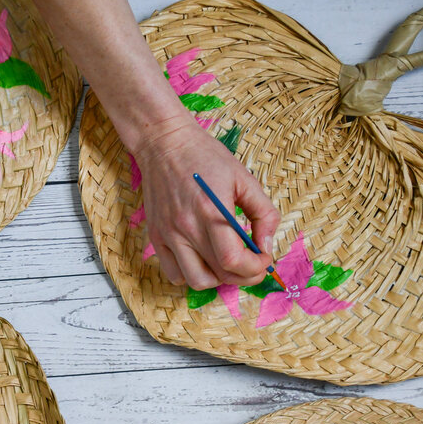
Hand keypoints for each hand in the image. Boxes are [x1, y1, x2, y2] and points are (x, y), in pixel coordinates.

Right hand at [133, 116, 280, 289]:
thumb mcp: (244, 178)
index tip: (264, 258)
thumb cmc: (205, 157)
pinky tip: (202, 259)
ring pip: (196, 281)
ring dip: (218, 279)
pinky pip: (173, 273)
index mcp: (212, 211)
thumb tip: (266, 245)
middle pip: (219, 274)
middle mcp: (187, 227)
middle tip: (253, 264)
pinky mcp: (156, 237)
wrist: (164, 143)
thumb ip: (263, 213)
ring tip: (226, 263)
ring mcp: (168, 235)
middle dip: (244, 276)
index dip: (256, 267)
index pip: (234, 261)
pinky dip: (191, 275)